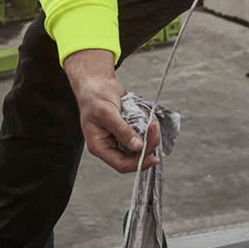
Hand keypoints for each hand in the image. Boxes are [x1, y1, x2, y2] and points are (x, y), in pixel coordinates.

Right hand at [63, 49, 159, 171]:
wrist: (97, 83)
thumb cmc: (94, 97)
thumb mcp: (107, 113)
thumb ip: (122, 130)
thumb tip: (137, 145)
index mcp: (100, 146)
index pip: (121, 164)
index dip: (138, 164)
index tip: (153, 157)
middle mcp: (110, 145)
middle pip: (134, 156)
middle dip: (147, 144)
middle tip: (154, 127)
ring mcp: (119, 137)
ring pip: (140, 144)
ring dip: (148, 133)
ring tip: (149, 119)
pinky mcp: (128, 129)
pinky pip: (142, 133)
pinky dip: (146, 125)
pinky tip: (142, 113)